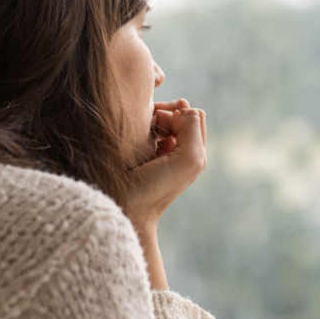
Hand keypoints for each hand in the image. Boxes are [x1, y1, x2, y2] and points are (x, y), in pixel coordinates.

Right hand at [126, 99, 206, 232]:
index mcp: (193, 150)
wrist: (126, 209)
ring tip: (141, 134)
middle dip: (164, 113)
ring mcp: (158, 150)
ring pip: (159, 118)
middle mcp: (179, 149)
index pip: (193, 114)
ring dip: (150, 119)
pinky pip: (143, 128)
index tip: (161, 127)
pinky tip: (133, 138)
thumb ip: (192, 129)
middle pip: (177, 114)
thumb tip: (181, 109)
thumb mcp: (188, 159)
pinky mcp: (139, 152)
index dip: (178, 113)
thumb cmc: (158, 187)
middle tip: (149, 128)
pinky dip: (139, 126)